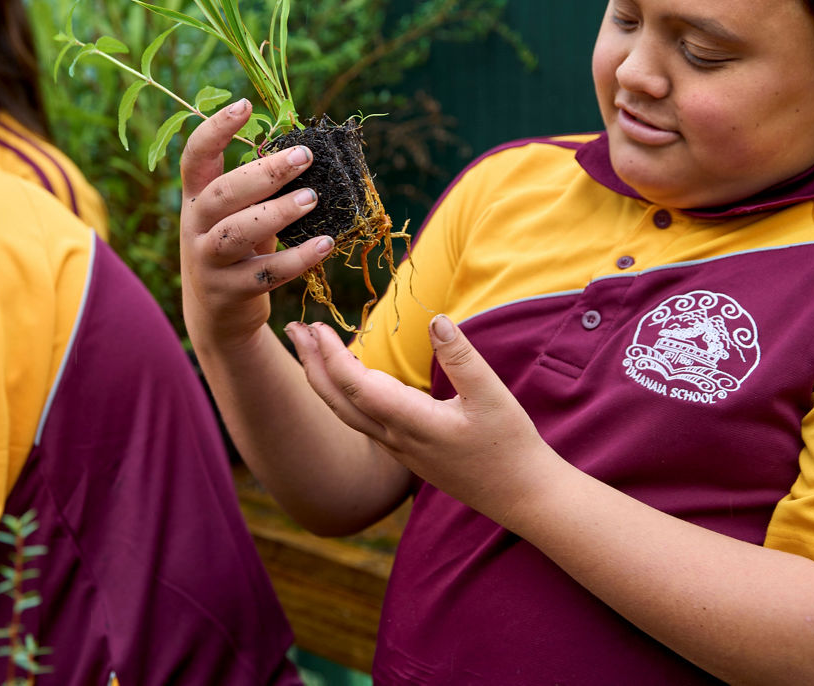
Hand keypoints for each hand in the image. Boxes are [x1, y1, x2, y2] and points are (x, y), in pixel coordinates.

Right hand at [179, 99, 335, 346]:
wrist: (217, 314)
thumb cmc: (237, 249)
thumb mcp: (237, 215)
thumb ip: (258, 189)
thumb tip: (303, 149)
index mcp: (196, 198)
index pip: (195, 157)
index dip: (215, 129)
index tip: (244, 104)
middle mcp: (195, 227)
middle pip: (221, 194)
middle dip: (263, 173)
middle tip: (303, 156)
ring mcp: (208, 261)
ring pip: (235, 233)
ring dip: (276, 213)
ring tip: (312, 199)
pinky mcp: (229, 293)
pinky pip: (266, 274)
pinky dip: (298, 258)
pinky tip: (326, 244)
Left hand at [285, 317, 556, 528]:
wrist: (520, 495)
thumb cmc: (509, 445)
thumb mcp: (492, 396)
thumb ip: (462, 357)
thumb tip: (435, 319)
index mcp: (414, 424)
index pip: (359, 388)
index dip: (334, 357)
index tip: (318, 327)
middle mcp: (397, 439)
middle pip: (339, 402)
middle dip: (312, 365)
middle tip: (293, 330)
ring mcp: (398, 449)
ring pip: (346, 414)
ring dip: (322, 380)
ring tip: (308, 349)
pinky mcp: (405, 452)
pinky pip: (361, 421)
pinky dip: (343, 395)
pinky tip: (344, 378)